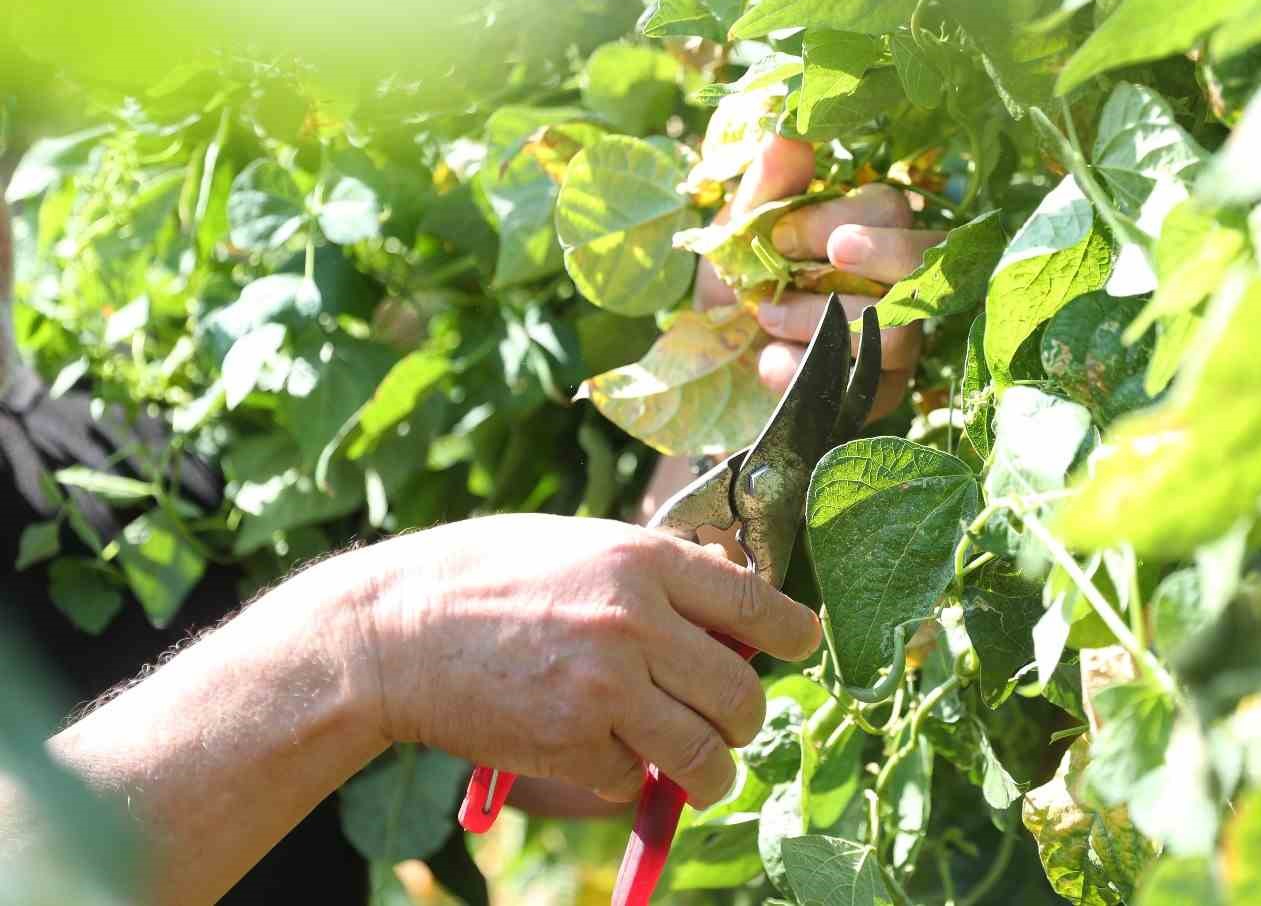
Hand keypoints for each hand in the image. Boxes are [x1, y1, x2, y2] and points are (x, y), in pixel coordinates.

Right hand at [362, 514, 820, 808]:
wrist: (393, 632)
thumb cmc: (483, 575)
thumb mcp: (580, 543)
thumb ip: (654, 569)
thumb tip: (728, 589)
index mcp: (643, 561)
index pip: (755, 603)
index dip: (794, 632)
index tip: (805, 645)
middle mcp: (635, 622)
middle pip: (741, 693)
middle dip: (747, 719)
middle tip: (735, 724)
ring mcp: (605, 688)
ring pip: (705, 754)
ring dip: (711, 772)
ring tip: (702, 771)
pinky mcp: (571, 744)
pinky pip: (633, 779)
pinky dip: (627, 777)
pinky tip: (601, 752)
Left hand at [695, 136, 945, 421]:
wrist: (716, 368)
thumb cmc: (738, 288)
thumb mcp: (737, 235)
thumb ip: (766, 190)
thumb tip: (788, 132)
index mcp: (867, 230)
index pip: (887, 208)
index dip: (838, 218)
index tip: (779, 235)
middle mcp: (897, 281)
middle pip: (926, 257)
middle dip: (875, 255)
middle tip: (813, 265)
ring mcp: (899, 339)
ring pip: (901, 328)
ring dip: (823, 322)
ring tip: (765, 320)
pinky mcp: (883, 392)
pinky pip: (870, 387)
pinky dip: (810, 375)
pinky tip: (769, 366)